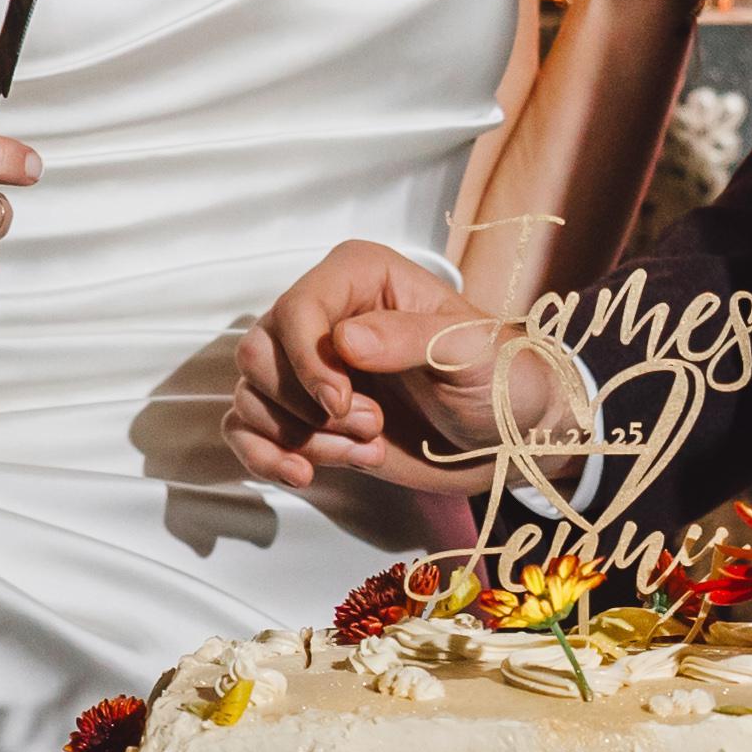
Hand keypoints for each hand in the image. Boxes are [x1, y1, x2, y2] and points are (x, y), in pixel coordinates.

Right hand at [226, 239, 538, 491]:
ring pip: (253, 395)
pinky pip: (244, 428)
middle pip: (259, 352)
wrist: (507, 440)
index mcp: (361, 277)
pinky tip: (305, 474)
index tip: (341, 403)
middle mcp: (324, 315)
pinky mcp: (303, 414)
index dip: (308, 361)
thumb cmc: (500, 379)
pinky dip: (265, 456)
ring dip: (302, 436)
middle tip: (373, 426)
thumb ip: (411, 338)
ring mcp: (308, 366)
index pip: (297, 308)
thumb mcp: (471, 352)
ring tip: (366, 450)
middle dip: (307, 404)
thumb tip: (343, 340)